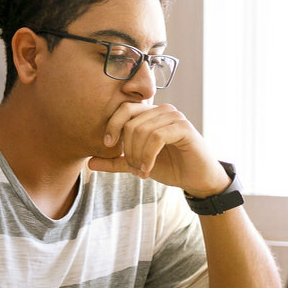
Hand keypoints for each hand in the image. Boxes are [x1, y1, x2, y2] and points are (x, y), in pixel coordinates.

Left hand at [88, 102, 229, 196]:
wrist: (198, 179)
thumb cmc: (171, 167)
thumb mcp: (138, 164)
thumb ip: (115, 162)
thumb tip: (89, 162)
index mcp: (151, 114)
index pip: (125, 109)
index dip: (113, 125)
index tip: (108, 146)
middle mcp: (163, 111)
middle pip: (131, 122)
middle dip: (127, 149)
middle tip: (132, 168)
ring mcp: (175, 117)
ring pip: (142, 130)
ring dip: (137, 155)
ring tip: (141, 171)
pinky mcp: (184, 128)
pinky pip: (157, 137)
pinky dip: (148, 156)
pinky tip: (148, 169)